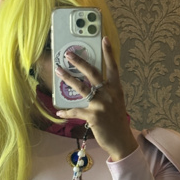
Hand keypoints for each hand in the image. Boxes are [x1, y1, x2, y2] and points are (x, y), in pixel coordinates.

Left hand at [55, 37, 137, 161]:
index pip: (113, 67)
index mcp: (116, 89)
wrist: (121, 141)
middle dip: (79, 62)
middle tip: (68, 54)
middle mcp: (109, 94)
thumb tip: (90, 84)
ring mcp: (101, 104)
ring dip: (68, 78)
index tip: (104, 39)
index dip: (109, 52)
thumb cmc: (116, 121)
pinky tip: (59, 112)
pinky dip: (66, 112)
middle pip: (93, 73)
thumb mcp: (116, 102)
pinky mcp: (93, 116)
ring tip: (58, 71)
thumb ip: (106, 92)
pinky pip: (75, 111)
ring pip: (81, 87)